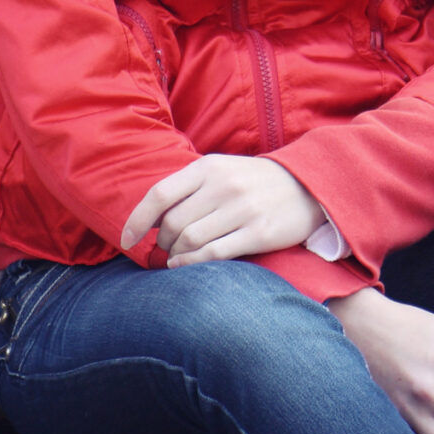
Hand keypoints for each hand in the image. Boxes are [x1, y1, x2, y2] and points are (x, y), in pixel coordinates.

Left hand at [120, 154, 325, 265]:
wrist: (307, 187)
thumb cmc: (254, 182)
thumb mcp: (221, 171)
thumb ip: (187, 188)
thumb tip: (151, 220)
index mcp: (209, 167)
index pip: (160, 194)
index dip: (137, 220)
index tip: (126, 240)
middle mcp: (223, 186)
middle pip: (173, 223)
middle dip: (161, 243)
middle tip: (163, 250)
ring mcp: (242, 210)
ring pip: (190, 240)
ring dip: (174, 255)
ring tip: (175, 258)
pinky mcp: (258, 233)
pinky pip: (213, 254)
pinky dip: (191, 264)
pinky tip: (184, 266)